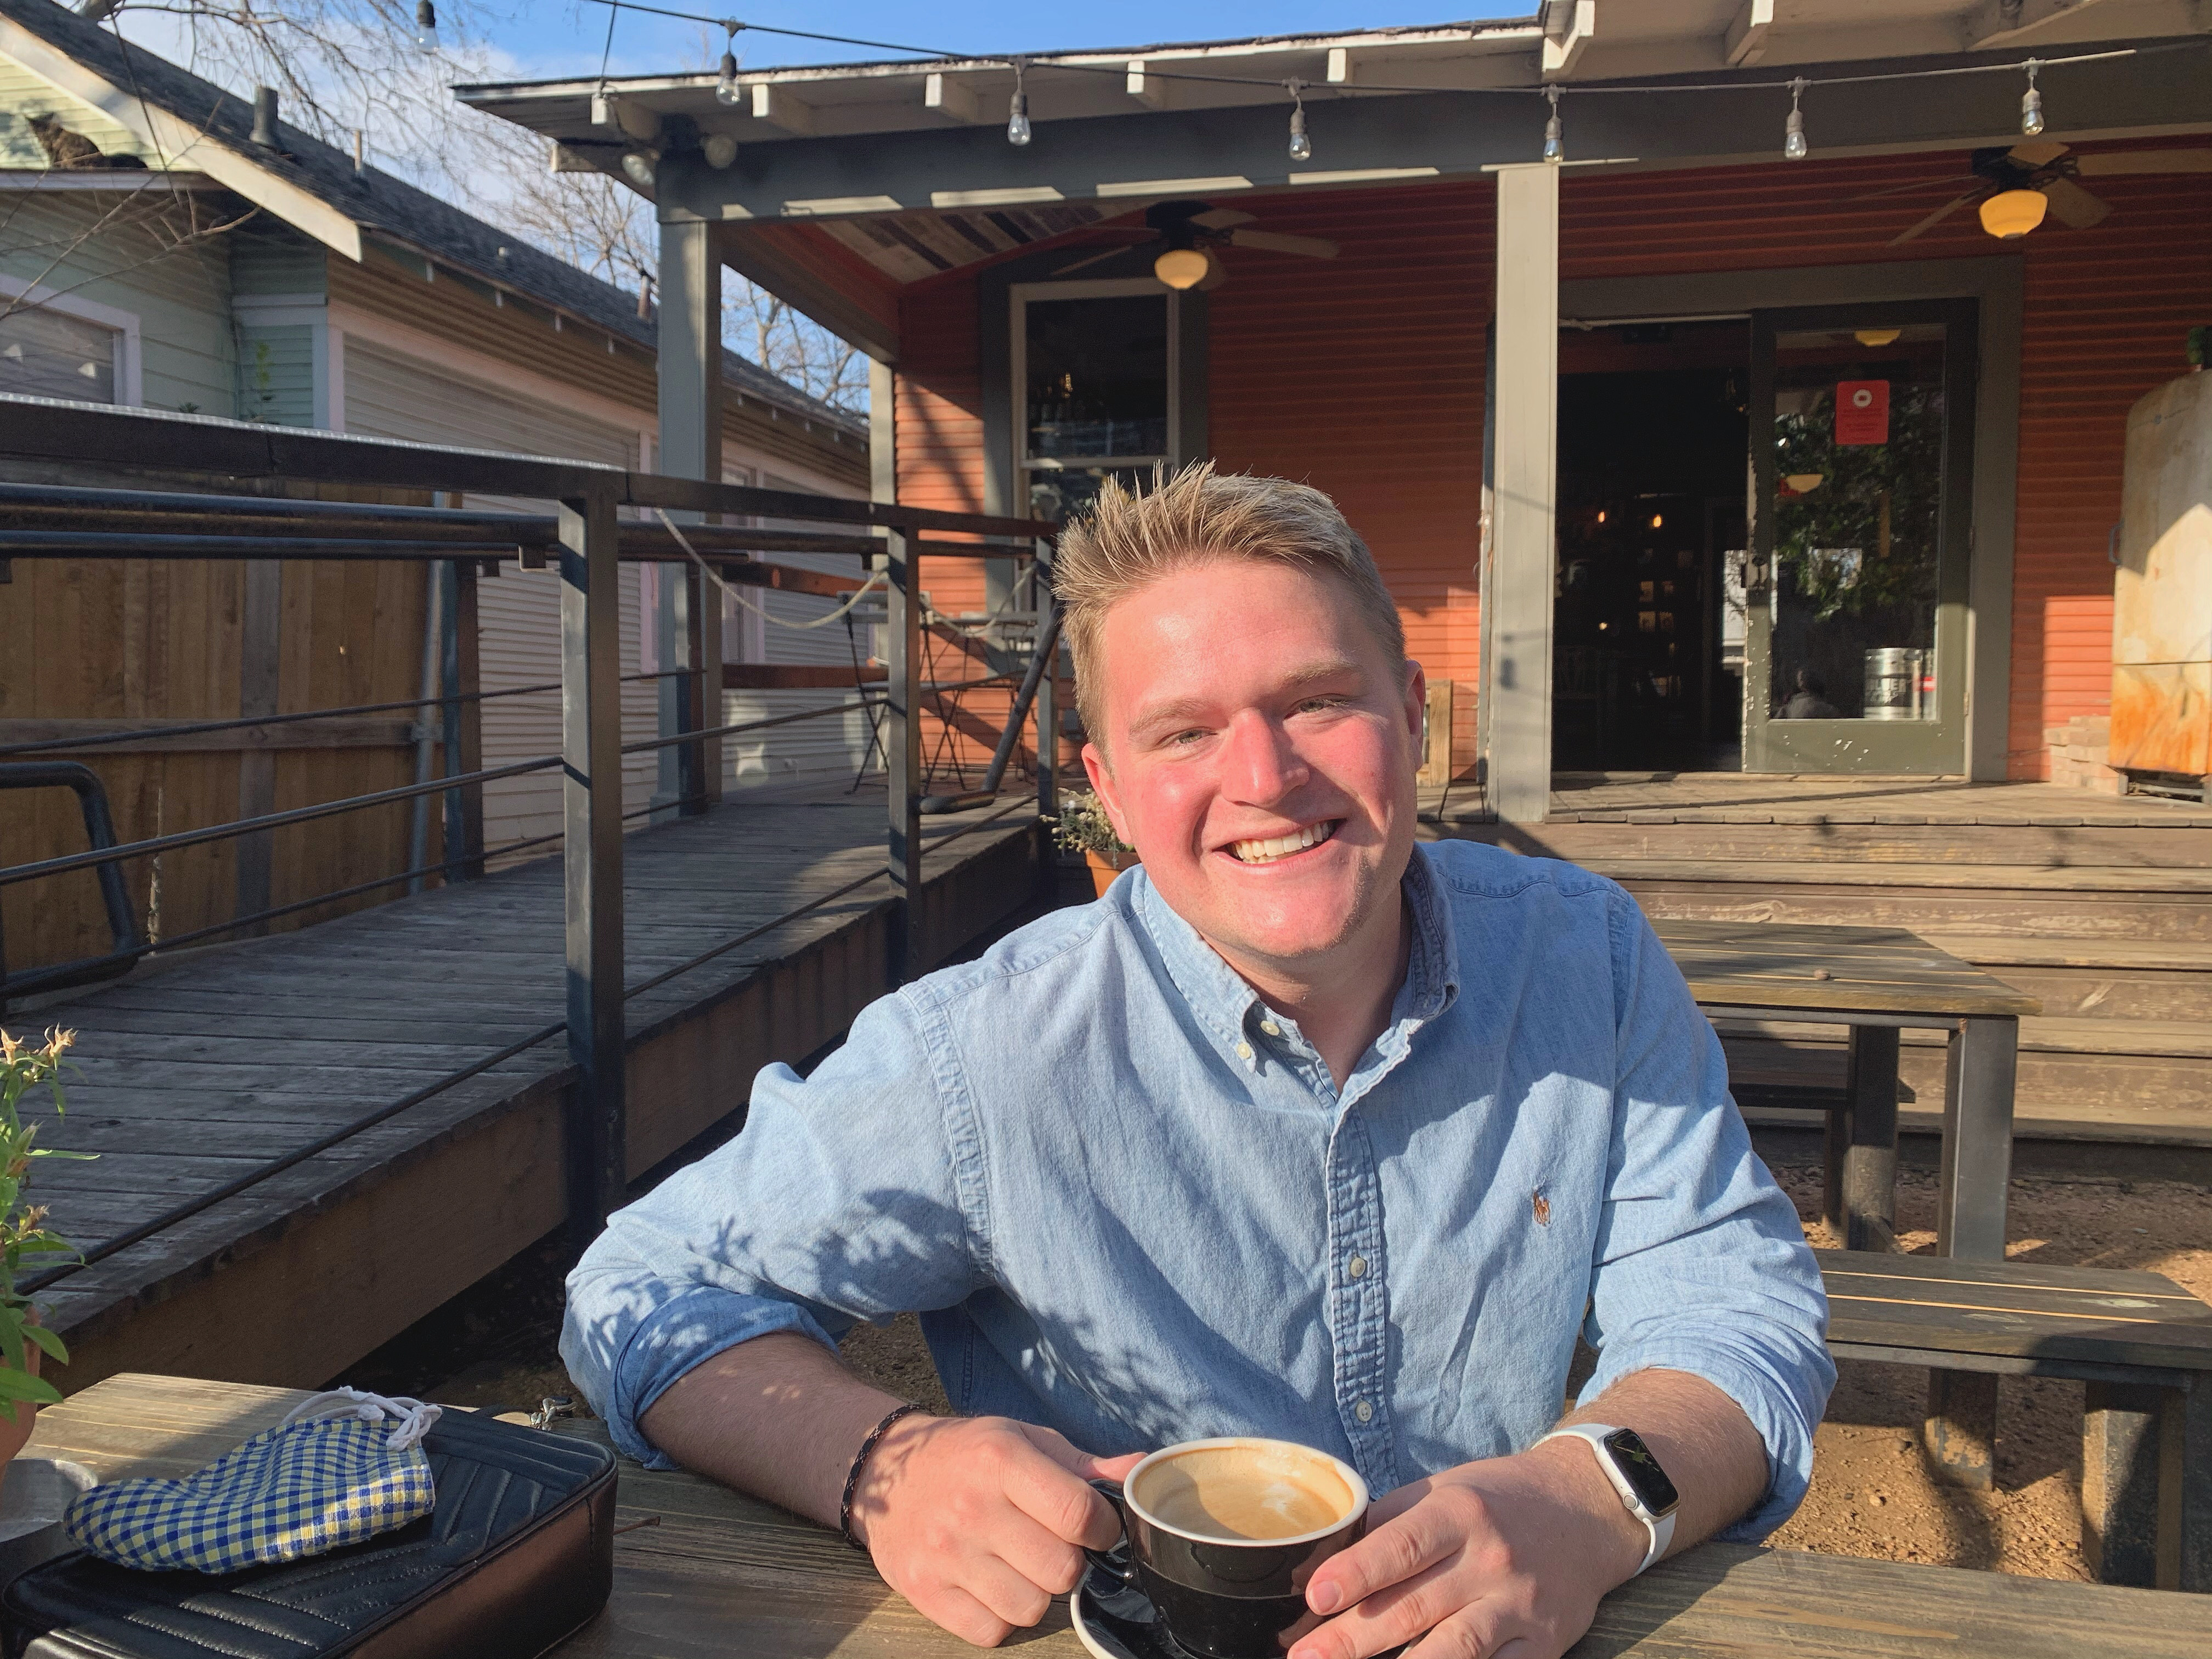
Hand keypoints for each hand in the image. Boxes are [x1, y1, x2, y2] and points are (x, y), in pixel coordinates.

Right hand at [848, 1413, 1145, 1647]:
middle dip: (1070, 1562)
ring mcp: (945, 1553)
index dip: (1104, 1528)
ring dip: (1036, 1592)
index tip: (1097, 1527)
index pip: (1079, 1513)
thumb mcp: (1021, 1439)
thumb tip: (1138, 1470)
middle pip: (1062, 1569)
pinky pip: (991, 1631)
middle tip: (1051, 1545)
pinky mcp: (924, 1591)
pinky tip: (991, 1585)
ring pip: (1031, 1607)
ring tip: (1019, 1565)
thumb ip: (1080, 1463)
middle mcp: (971, 1507)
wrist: (883, 1473)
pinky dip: (1001, 1616)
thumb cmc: (967, 1455)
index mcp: (1001, 1460)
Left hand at [1288, 1439, 1647, 1658]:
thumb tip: (1319, 1568)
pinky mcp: (1543, 1644)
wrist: (1588, 1510)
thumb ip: (1386, 1525)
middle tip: (1302, 1656)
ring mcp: (1519, 1605)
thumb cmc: (1498, 1500)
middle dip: (1351, 1638)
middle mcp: (1491, 1559)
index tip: (1314, 1596)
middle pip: (1414, 1607)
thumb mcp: (1444, 1491)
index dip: (1356, 1573)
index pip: (1401, 1547)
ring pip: (1453, 1649)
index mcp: (1461, 1512)